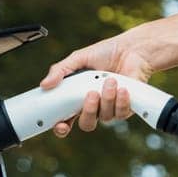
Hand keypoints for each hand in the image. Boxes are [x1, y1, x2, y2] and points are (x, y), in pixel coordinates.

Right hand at [38, 27, 159, 137]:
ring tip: (110, 80)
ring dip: (107, 99)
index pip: (67, 120)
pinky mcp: (127, 107)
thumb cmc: (106, 53)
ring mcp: (111, 108)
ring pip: (105, 117)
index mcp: (78, 99)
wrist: (132, 48)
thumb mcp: (79, 58)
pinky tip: (122, 88)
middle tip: (91, 94)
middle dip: (88, 111)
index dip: (62, 128)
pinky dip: (121, 101)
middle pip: (86, 124)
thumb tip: (44, 85)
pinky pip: (122, 113)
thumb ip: (61, 71)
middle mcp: (95, 107)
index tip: (61, 125)